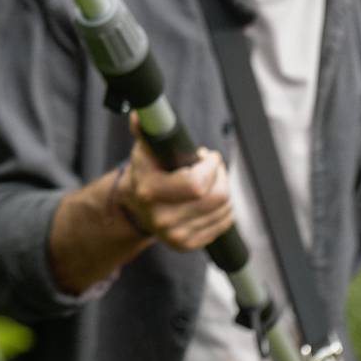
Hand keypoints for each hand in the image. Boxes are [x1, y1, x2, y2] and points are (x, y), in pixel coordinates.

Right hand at [110, 140, 232, 251]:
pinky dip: (224, 208)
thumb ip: (145, 131)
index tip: (208, 156)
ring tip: (210, 180)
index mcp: (150, 192)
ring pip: (223, 209)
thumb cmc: (147, 172)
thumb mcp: (145, 150)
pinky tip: (211, 198)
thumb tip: (141, 115)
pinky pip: (223, 224)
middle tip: (212, 166)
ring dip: (224, 189)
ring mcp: (175, 236)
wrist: (136, 206)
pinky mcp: (187, 245)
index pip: (196, 184)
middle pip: (216, 197)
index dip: (211, 166)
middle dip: (221, 176)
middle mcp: (162, 219)